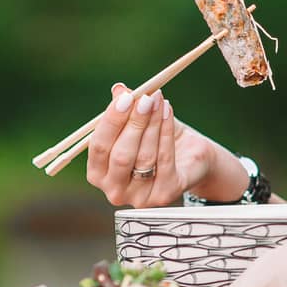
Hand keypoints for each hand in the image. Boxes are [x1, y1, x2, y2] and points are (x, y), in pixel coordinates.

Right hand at [84, 84, 215, 207]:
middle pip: (120, 156)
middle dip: (134, 123)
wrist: (189, 159)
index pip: (98, 147)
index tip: (125, 97)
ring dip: (152, 124)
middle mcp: (114, 191)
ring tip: (158, 100)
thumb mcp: (137, 121)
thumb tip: (119, 89)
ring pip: (144, 156)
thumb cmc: (155, 140)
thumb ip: (126, 108)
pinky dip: (166, 132)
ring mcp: (139, 197)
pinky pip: (164, 160)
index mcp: (98, 173)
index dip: (111, 121)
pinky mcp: (163, 195)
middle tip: (145, 98)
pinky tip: (167, 112)